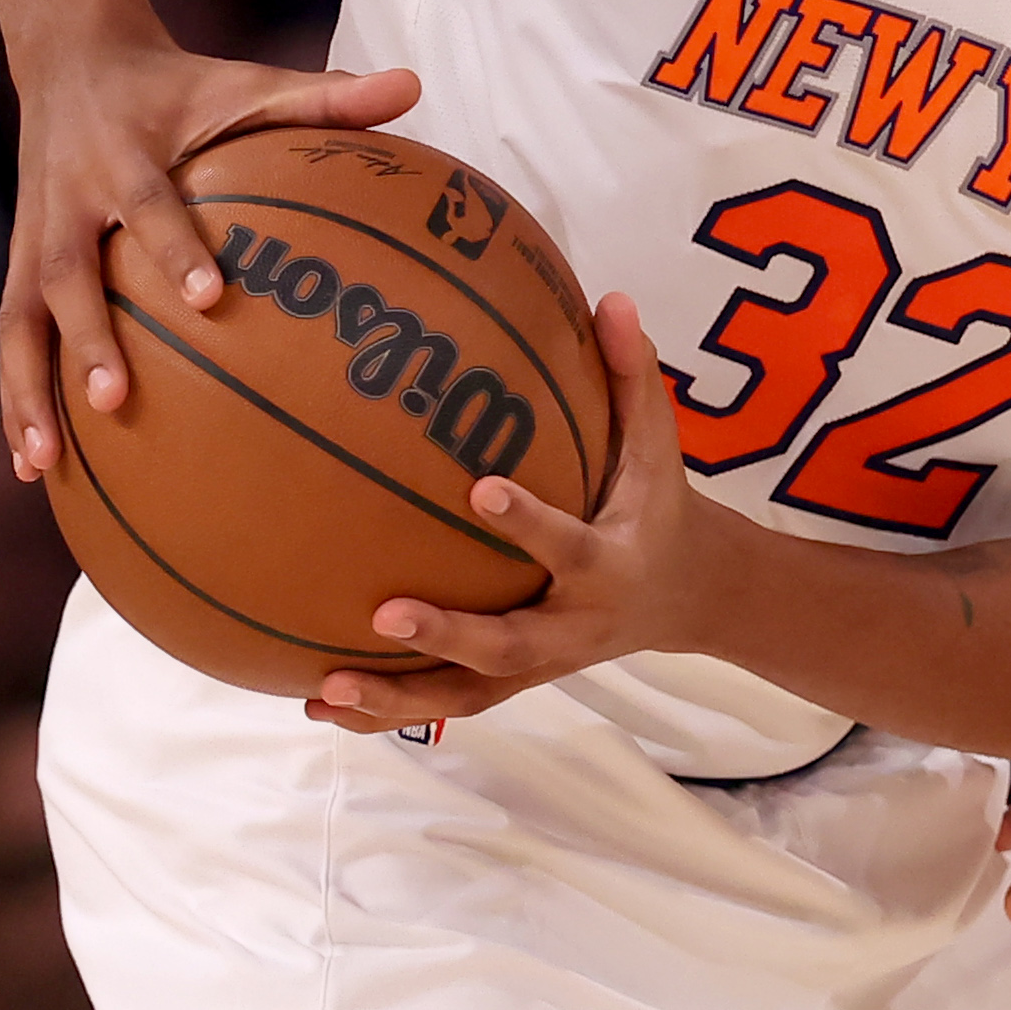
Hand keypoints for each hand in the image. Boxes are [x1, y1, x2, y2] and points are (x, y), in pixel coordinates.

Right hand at [3, 35, 422, 480]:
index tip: (210, 296)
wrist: (70, 57)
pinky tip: (30, 467)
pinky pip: (13, 335)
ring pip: (21, 319)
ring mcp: (34, 235)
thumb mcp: (244, 82)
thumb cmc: (179, 85)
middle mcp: (69, 200)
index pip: (150, 204)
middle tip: (115, 398)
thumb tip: (415, 86)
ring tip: (44, 463)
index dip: (175, 246)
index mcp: (124, 155)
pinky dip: (17, 398)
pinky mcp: (17, 261)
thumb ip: (325, 96)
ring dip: (28, 390)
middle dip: (88, 336)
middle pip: (66, 273)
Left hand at [306, 294, 715, 729]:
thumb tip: (613, 297)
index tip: (479, 489)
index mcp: (613, 565)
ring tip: (326, 686)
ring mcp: (543, 662)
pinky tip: (320, 703)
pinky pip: (449, 703)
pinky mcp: (516, 680)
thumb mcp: (661, 445)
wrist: (690, 593)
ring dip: (399, 699)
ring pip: (469, 692)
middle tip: (384, 614)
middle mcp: (577, 626)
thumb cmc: (659, 503)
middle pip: (511, 643)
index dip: (531, 523)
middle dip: (450, 635)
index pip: (572, 546)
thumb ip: (635, 376)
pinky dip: (388, 712)